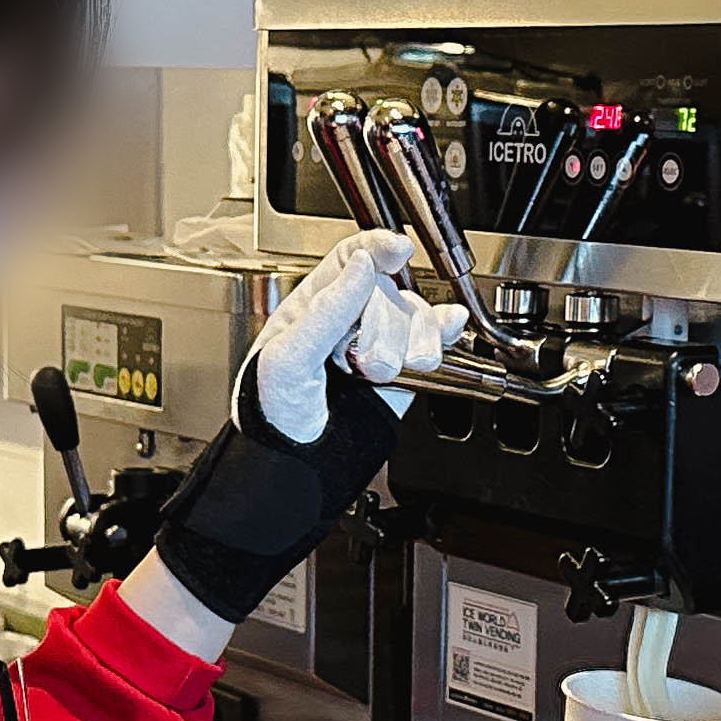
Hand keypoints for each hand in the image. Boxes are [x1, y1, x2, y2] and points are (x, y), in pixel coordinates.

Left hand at [150, 235, 452, 627]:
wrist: (296, 472)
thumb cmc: (272, 415)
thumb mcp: (291, 356)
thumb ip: (329, 310)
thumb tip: (362, 269)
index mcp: (313, 305)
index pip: (350, 258)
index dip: (375, 248)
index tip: (396, 249)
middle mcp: (348, 319)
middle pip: (390, 290)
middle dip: (381, 324)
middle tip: (354, 360)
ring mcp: (378, 345)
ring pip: (416, 316)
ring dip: (407, 343)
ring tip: (375, 374)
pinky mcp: (403, 372)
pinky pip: (434, 339)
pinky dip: (444, 333)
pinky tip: (448, 329)